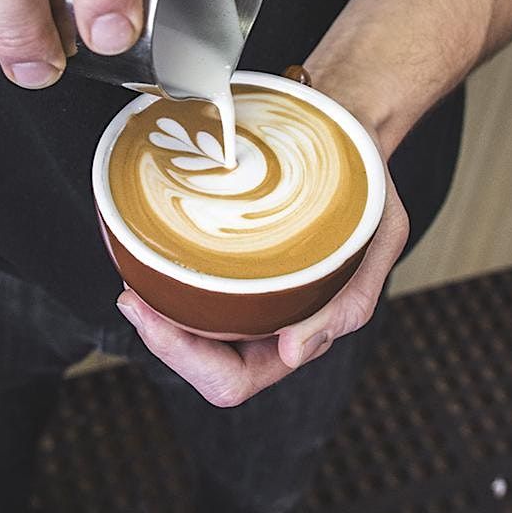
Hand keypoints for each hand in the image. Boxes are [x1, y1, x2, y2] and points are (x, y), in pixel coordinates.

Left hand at [116, 125, 408, 405]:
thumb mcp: (380, 235)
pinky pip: (185, 292)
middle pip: (200, 367)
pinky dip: (162, 285)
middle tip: (131, 298)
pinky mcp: (227, 265)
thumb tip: (292, 352)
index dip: (191, 363)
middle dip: (161, 343)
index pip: (234, 381)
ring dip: (154, 318)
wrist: (347, 131)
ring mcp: (246, 297)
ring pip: (187, 335)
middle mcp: (270, 323)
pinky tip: (146, 258)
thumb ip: (351, 299)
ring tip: (133, 282)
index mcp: (305, 332)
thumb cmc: (366, 184)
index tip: (162, 315)